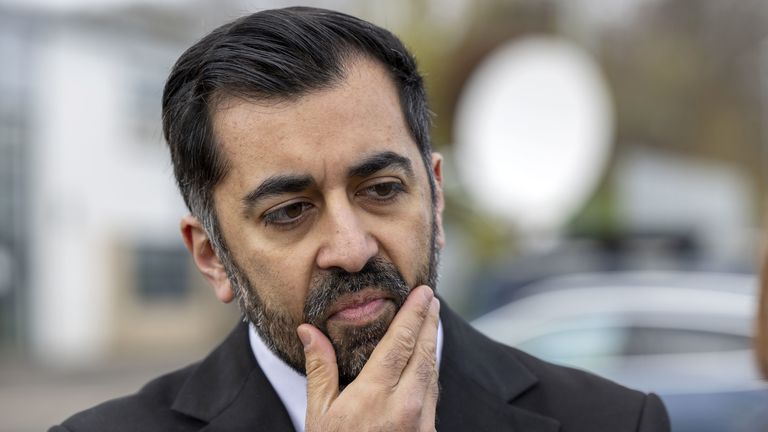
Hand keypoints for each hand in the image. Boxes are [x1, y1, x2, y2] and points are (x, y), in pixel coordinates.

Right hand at [297, 285, 439, 431]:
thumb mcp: (320, 413)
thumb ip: (320, 371)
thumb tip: (308, 331)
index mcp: (374, 395)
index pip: (400, 342)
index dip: (413, 314)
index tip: (422, 293)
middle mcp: (405, 404)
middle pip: (423, 352)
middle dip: (428, 322)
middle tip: (432, 298)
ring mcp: (422, 421)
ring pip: (431, 373)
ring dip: (431, 344)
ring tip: (430, 322)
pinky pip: (432, 394)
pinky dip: (430, 372)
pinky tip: (425, 361)